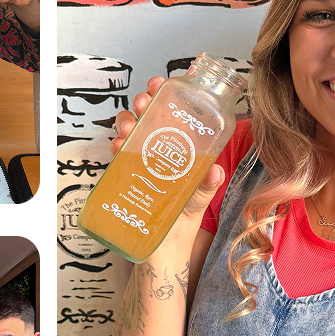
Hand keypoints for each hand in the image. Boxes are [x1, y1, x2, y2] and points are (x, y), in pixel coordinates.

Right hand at [111, 76, 225, 232]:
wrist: (163, 252)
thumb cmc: (184, 221)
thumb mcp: (199, 200)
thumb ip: (207, 186)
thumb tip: (217, 172)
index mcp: (180, 150)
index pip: (174, 115)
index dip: (168, 95)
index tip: (166, 83)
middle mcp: (159, 152)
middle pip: (150, 117)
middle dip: (145, 102)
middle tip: (146, 101)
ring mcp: (141, 162)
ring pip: (131, 131)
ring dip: (128, 121)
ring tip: (131, 125)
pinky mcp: (126, 176)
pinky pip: (119, 156)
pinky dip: (118, 147)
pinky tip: (120, 146)